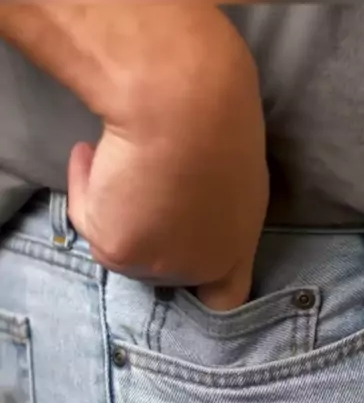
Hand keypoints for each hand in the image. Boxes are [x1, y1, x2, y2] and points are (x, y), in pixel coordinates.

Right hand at [67, 8, 268, 310]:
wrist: (183, 104)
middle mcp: (202, 267)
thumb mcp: (229, 171)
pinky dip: (86, 188)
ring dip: (113, 206)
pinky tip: (90, 155)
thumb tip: (172, 205)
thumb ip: (207, 206)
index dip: (199, 288)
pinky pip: (90, 222)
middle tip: (132, 188)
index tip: (175, 254)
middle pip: (158, 269)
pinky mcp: (120, 252)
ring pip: (120, 245)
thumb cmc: (215, 116)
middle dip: (142, 230)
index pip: (225, 298)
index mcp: (238, 246)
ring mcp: (162, 266)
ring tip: (113, 158)